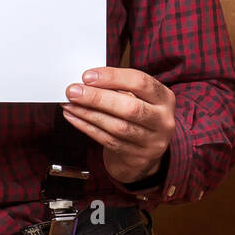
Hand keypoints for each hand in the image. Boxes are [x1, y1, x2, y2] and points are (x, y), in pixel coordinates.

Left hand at [62, 68, 176, 185]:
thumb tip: (87, 80)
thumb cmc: (137, 118)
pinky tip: (75, 118)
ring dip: (88, 114)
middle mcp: (163, 120)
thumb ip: (120, 88)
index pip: (140, 82)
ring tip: (69, 104)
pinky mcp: (138, 158)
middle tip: (73, 91)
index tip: (88, 76)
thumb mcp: (139, 99)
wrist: (144, 155)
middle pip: (130, 107)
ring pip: (117, 127)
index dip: (112, 77)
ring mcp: (153, 142)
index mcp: (164, 98)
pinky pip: (108, 141)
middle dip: (97, 98)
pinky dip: (88, 128)